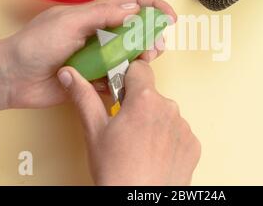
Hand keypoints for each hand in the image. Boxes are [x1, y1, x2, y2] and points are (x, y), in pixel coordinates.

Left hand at [5, 0, 175, 108]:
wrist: (13, 77)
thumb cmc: (35, 44)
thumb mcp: (69, 22)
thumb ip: (102, 15)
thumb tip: (134, 11)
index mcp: (95, 16)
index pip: (131, 4)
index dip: (153, 7)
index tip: (169, 17)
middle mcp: (100, 35)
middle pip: (136, 32)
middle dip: (152, 37)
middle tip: (155, 47)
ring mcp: (98, 58)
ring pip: (130, 57)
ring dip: (142, 59)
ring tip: (142, 63)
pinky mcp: (94, 79)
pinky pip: (117, 80)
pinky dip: (125, 81)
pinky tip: (124, 82)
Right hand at [58, 60, 200, 185]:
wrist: (139, 203)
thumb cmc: (116, 172)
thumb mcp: (94, 131)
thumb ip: (84, 97)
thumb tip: (69, 75)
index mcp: (144, 100)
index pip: (140, 68)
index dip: (127, 77)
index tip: (120, 89)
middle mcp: (169, 108)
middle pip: (152, 94)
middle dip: (138, 104)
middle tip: (125, 126)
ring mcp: (184, 127)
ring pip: (165, 113)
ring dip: (154, 122)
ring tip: (140, 146)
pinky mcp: (193, 144)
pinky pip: (178, 132)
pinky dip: (168, 139)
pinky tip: (154, 155)